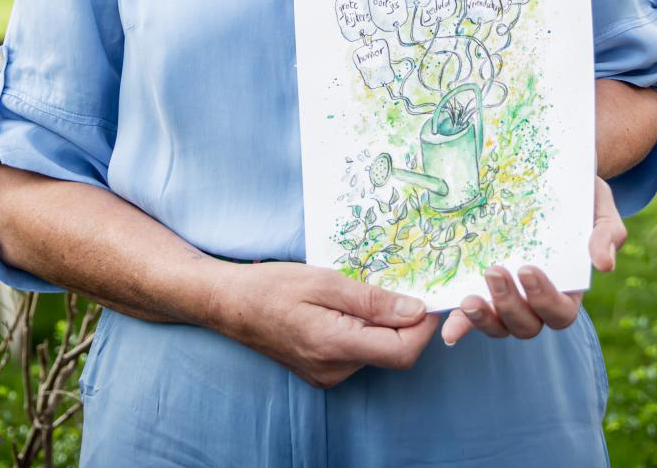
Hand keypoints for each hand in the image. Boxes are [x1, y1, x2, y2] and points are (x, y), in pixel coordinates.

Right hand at [211, 260, 438, 387]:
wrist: (231, 306)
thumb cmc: (272, 286)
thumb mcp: (325, 281)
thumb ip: (373, 300)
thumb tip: (416, 310)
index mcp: (335, 345)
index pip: (402, 351)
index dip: (424, 326)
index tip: (426, 296)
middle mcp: (334, 370)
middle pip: (393, 353)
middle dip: (405, 322)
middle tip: (397, 285)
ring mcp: (328, 375)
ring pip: (377, 352)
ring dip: (383, 325)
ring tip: (360, 295)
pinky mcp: (322, 373)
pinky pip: (359, 354)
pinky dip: (365, 331)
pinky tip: (347, 309)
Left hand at [440, 176, 625, 344]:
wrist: (554, 177)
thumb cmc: (581, 197)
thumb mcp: (600, 208)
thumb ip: (607, 234)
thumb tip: (604, 265)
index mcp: (569, 289)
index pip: (560, 312)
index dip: (545, 300)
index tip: (528, 269)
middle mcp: (537, 302)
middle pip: (527, 326)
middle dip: (509, 306)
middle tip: (494, 271)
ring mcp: (509, 299)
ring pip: (499, 327)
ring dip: (483, 319)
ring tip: (467, 298)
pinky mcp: (483, 289)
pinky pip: (471, 316)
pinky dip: (459, 323)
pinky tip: (445, 325)